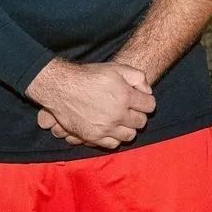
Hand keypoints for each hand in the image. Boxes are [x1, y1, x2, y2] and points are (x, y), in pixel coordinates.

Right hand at [26, 58, 155, 148]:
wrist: (61, 87)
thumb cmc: (89, 75)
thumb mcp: (116, 68)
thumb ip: (138, 77)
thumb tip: (148, 91)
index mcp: (125, 96)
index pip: (150, 106)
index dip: (146, 102)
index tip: (140, 100)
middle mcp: (117, 114)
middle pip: (141, 122)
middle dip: (138, 115)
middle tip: (130, 110)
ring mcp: (105, 128)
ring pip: (129, 135)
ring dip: (128, 128)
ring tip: (121, 120)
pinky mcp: (93, 137)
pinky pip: (113, 144)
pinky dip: (115, 138)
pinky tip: (111, 129)